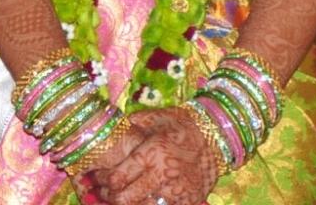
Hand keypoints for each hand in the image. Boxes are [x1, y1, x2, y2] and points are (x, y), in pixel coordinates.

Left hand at [83, 108, 217, 204]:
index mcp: (151, 153)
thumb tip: (113, 127)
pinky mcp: (189, 201)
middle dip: (111, 199)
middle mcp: (162, 175)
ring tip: (122, 200)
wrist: (217, 137)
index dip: (103, 182)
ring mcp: (177, 191)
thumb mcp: (157, 118)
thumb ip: (134, 124)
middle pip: (126, 199)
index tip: (98, 180)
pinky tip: (145, 201)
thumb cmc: (183, 125)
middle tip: (105, 195)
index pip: (117, 178)